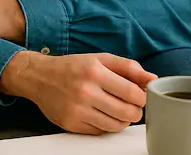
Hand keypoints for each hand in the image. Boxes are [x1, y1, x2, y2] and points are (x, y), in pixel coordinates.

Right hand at [0, 51, 157, 134]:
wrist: (38, 77)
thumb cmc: (72, 67)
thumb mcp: (99, 59)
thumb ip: (128, 67)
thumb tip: (152, 79)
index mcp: (95, 72)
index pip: (134, 94)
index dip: (142, 97)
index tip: (138, 95)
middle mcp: (85, 91)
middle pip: (128, 113)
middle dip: (134, 110)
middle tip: (128, 104)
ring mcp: (77, 109)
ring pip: (116, 126)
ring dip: (121, 120)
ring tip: (115, 109)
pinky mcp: (71, 124)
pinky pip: (100, 132)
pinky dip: (105, 125)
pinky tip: (100, 114)